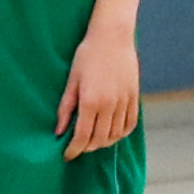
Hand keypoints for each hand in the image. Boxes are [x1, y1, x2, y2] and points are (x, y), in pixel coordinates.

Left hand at [61, 24, 144, 156]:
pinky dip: (121, 133)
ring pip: (116, 135)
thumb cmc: (87, 55)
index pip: (82, 136)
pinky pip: (130, 124)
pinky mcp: (134, 97)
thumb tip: (59, 131)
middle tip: (78, 147)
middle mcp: (110, 105)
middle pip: (100, 139)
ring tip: (93, 141)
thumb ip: (66, 108)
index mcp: (91, 101)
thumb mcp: (71, 80)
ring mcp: (124, 102)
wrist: (112, 37)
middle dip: (87, 148)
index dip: (74, 150)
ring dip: (103, 142)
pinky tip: (112, 133)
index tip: (67, 156)